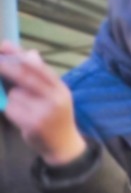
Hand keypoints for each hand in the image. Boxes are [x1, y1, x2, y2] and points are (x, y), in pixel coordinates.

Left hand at [0, 42, 87, 165]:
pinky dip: (12, 110)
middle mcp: (55, 99)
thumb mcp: (55, 95)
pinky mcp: (32, 124)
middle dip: (7, 67)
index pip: (40, 68)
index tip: (4, 46)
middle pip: (26, 77)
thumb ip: (42, 77)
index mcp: (61, 90)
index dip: (20, 56)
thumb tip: (30, 53)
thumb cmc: (56, 117)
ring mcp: (44, 112)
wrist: (63, 146)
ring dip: (14, 98)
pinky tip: (23, 118)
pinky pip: (11, 108)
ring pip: (15, 94)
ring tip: (26, 109)